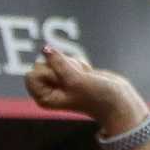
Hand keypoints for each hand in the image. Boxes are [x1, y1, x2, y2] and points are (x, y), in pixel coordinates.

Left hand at [25, 45, 146, 136]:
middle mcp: (48, 90)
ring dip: (72, 65)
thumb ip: (58, 63)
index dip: (48, 73)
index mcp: (43, 98)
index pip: (31, 74)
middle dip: (61, 67)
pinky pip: (68, 58)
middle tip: (76, 80)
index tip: (65, 82)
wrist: (117, 100)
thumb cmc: (97, 96)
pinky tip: (87, 75)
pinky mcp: (70, 73)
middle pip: (42, 64)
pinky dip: (80, 64)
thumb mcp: (75, 80)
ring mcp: (59, 81)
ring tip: (83, 78)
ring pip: (56, 59)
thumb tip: (44, 48)